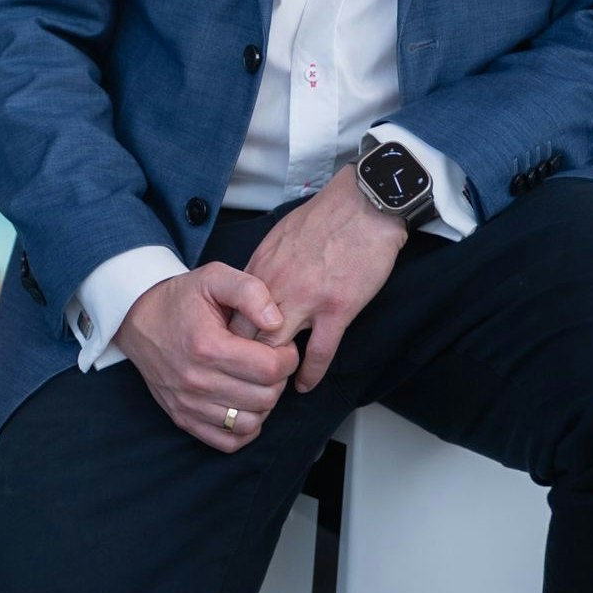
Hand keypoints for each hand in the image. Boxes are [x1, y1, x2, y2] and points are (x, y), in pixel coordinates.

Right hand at [116, 263, 301, 452]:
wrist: (138, 319)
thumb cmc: (181, 299)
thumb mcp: (214, 277)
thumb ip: (250, 291)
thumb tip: (276, 321)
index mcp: (207, 346)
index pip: (269, 368)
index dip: (287, 357)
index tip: (281, 346)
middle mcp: (196, 381)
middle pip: (264, 397)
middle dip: (279, 379)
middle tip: (271, 361)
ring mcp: (188, 404)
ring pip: (250, 423)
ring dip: (264, 404)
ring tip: (257, 381)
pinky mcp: (183, 418)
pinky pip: (228, 442)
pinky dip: (245, 429)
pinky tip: (245, 403)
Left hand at [244, 178, 409, 394]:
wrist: (364, 205)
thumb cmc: (325, 216)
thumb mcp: (279, 237)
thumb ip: (265, 268)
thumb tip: (254, 291)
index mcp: (261, 268)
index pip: (232, 313)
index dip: (227, 338)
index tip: (228, 353)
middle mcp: (276, 287)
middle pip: (246, 335)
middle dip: (240, 361)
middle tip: (242, 380)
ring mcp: (307, 300)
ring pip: (276, 347)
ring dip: (271, 372)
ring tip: (269, 388)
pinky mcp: (337, 309)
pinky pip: (319, 352)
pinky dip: (309, 373)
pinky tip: (304, 385)